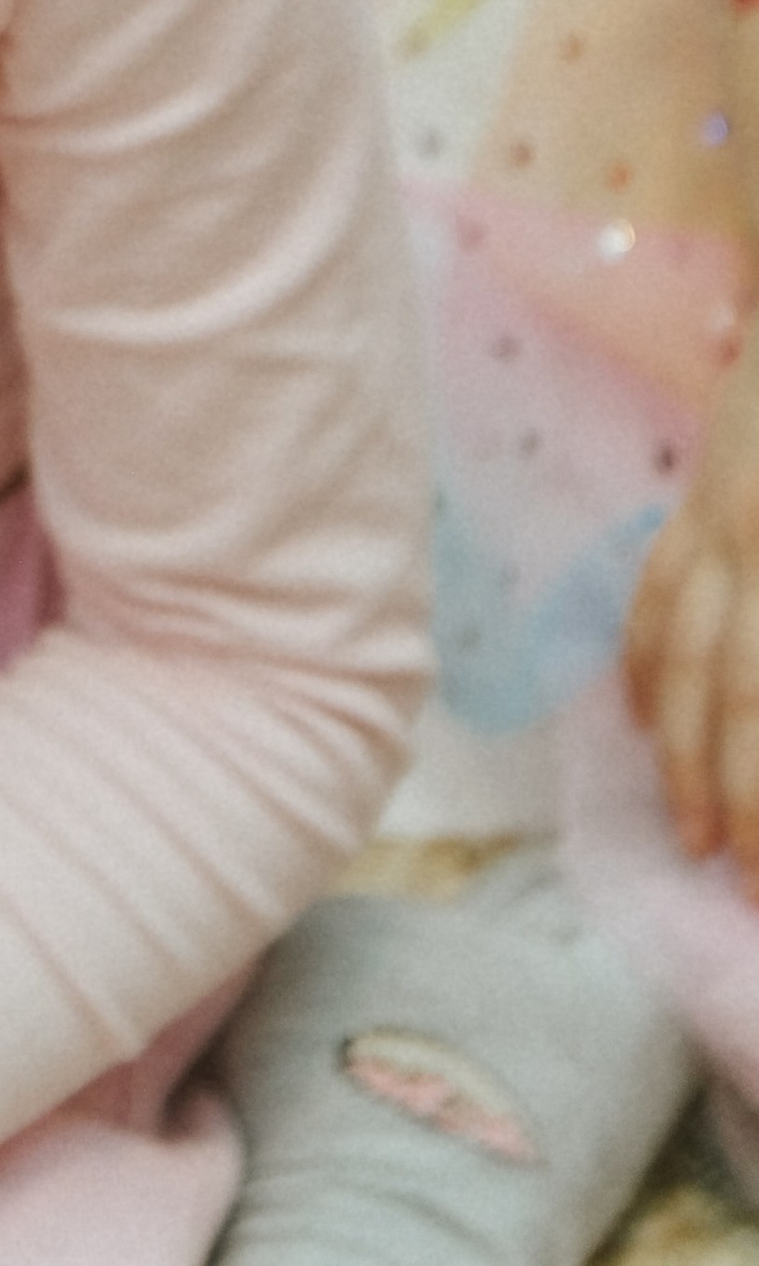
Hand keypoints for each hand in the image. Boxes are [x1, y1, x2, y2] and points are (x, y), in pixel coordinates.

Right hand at [625, 328, 758, 884]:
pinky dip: (640, 659)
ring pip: (676, 648)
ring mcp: (719, 516)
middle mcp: (752, 541)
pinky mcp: (701, 494)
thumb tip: (756, 712)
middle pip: (730, 692)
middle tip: (745, 894)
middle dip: (736, 800)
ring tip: (693, 839)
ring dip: (681, 751)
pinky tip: (642, 720)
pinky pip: (651, 587)